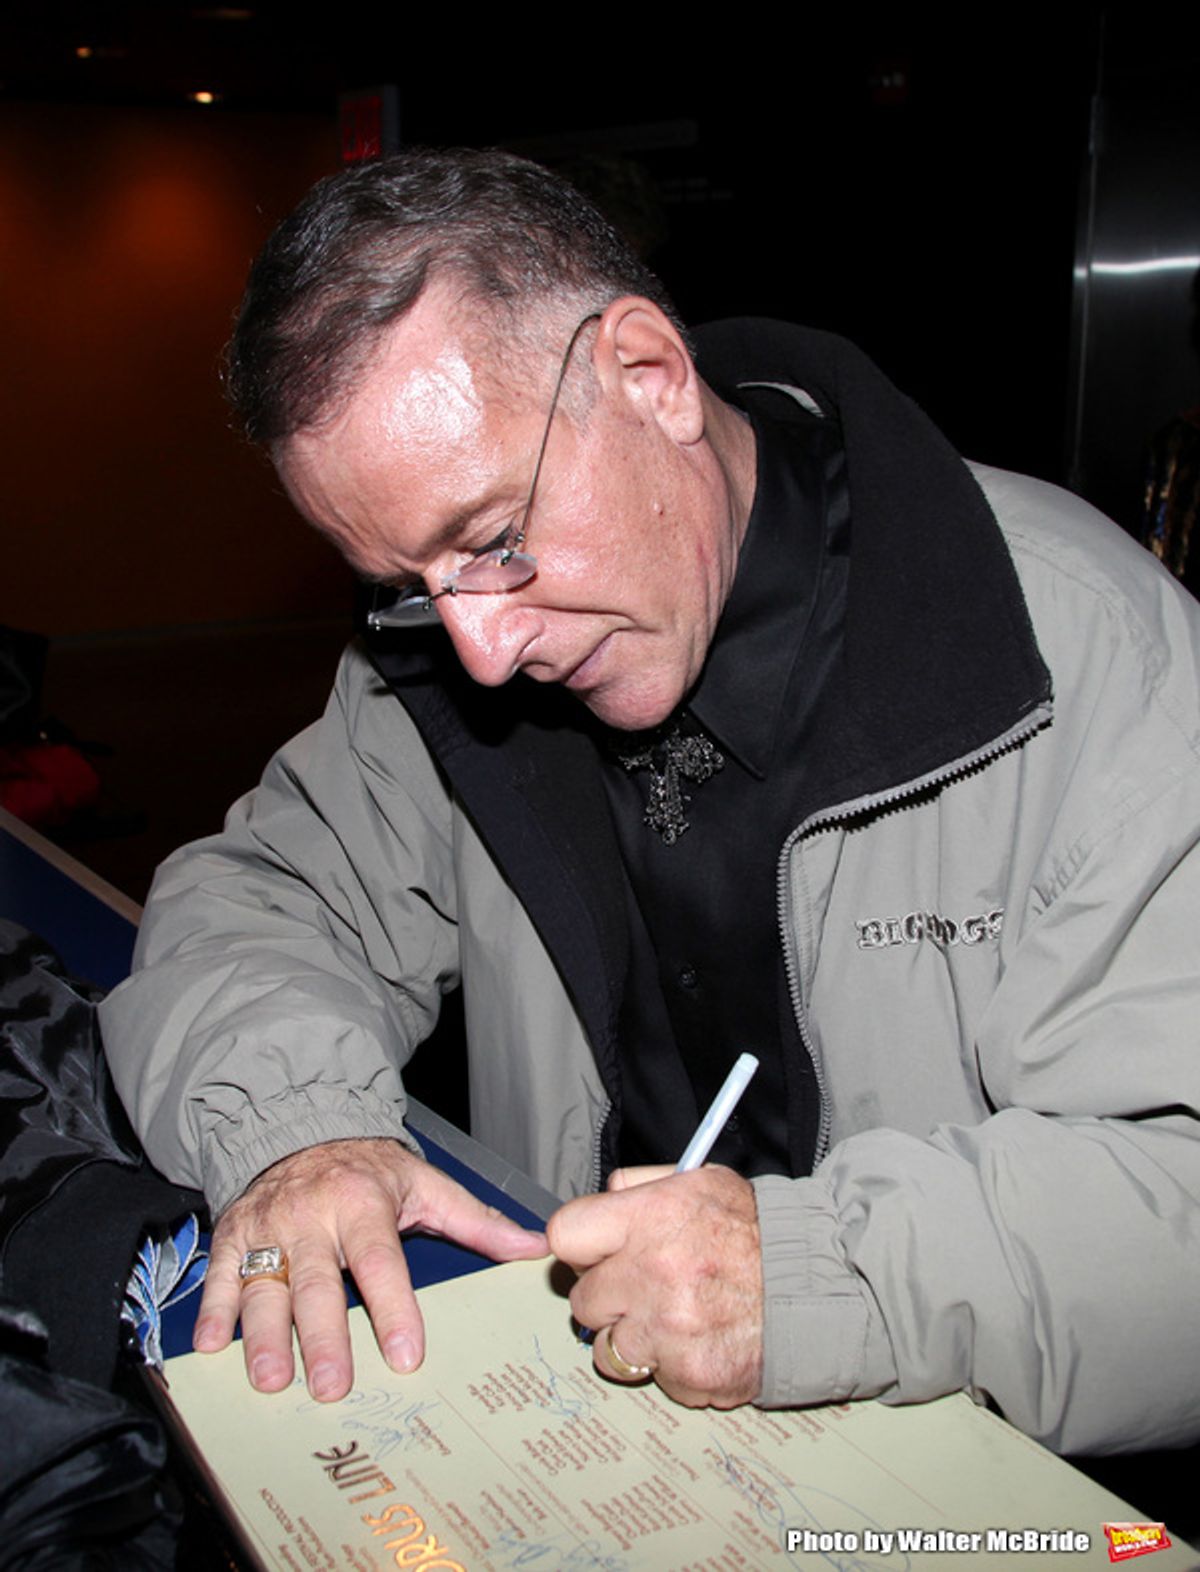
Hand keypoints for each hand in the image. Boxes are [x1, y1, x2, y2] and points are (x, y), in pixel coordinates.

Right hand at [193, 1137, 546, 1399]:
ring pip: (264, 1284)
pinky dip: (213, 1309)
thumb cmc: (368, 1169)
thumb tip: (533, 1247)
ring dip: (265, 1335)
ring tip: (269, 1379)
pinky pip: (220, 1273)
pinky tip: (211, 1347)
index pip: (381, 1261)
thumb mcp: (425, 1184)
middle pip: (317, 1281)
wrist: (300, 1125)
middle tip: (330, 1385)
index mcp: (363, 1201)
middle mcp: (311, 1213)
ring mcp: (268, 1225)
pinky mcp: (232, 1233)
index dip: (393, 1308)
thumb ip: (477, 1222)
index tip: (404, 1353)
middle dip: (322, 1336)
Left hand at [546, 1164, 762, 1407]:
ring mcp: (668, 1330)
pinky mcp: (687, 1374)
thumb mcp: (701, 1182)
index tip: (594, 1253)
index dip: (580, 1245)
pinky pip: (652, 1379)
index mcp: (650, 1219)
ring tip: (671, 1320)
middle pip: (582, 1300)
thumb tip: (602, 1199)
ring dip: (633, 1339)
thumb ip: (642, 1185)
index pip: (566, 1235)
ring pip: (609, 1350)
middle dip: (608, 1296)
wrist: (817, 1284)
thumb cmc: (758, 1232)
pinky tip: (699, 1341)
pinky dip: (671, 1366)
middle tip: (643, 1288)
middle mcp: (653, 1274)